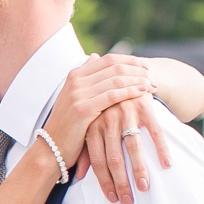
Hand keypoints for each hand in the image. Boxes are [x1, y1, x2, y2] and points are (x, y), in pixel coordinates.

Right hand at [41, 56, 155, 165]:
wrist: (51, 148)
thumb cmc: (68, 124)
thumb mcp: (74, 96)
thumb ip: (86, 76)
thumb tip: (95, 56)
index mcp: (75, 75)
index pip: (109, 59)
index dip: (130, 61)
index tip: (145, 68)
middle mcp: (76, 80)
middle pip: (115, 67)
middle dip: (137, 70)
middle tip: (152, 77)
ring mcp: (78, 93)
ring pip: (116, 79)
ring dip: (137, 80)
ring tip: (152, 85)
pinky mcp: (83, 108)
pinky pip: (112, 95)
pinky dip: (130, 91)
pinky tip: (142, 93)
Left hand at [76, 92, 171, 203]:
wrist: (125, 76)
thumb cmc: (107, 110)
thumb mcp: (92, 126)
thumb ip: (85, 149)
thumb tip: (77, 176)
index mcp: (92, 126)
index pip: (97, 160)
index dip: (104, 181)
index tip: (112, 199)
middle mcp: (107, 120)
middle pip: (114, 157)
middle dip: (120, 182)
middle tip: (127, 201)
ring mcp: (126, 112)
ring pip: (133, 147)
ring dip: (139, 170)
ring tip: (144, 188)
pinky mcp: (144, 106)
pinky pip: (154, 131)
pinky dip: (161, 149)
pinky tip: (166, 164)